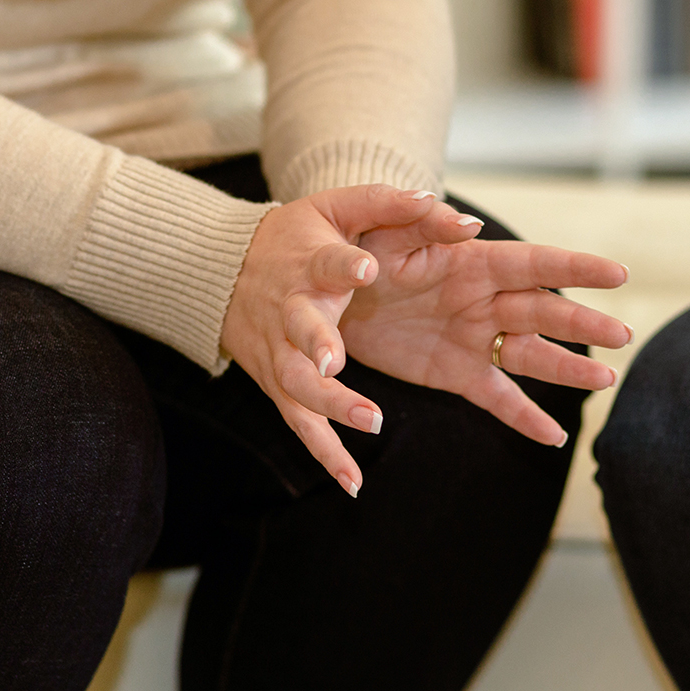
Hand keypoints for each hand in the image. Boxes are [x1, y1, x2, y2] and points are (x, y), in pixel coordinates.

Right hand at [221, 184, 441, 495]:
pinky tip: (353, 482)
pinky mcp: (278, 385)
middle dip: (316, 344)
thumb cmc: (296, 236)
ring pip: (299, 386)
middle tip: (334, 362)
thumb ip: (394, 208)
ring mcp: (281, 354)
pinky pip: (300, 424)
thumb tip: (464, 220)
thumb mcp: (338, 207)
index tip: (368, 267)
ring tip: (371, 420)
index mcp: (310, 264)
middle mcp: (290, 311)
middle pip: (299, 331)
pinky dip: (325, 453)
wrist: (225, 270)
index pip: (326, 261)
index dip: (344, 264)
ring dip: (330, 406)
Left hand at [341, 210, 632, 449]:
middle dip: (584, 324)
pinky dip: (524, 418)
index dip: (577, 268)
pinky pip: (496, 398)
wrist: (323, 292)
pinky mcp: (453, 373)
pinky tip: (554, 437)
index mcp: (473, 261)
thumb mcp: (382, 229)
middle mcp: (483, 300)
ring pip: (530, 355)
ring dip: (567, 369)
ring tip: (606, 381)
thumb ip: (423, 222)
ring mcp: (473, 337)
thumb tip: (471, 226)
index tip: (618, 274)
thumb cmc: (356, 249)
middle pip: (544, 312)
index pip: (535, 263)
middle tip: (623, 336)